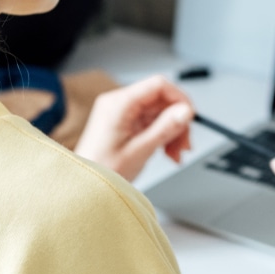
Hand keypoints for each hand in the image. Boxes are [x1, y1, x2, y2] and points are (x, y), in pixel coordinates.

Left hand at [74, 75, 193, 181]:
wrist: (84, 188)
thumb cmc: (101, 171)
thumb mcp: (139, 151)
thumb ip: (164, 129)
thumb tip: (185, 111)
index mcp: (118, 104)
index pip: (158, 85)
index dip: (179, 99)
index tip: (190, 117)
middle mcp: (119, 103)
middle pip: (161, 100)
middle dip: (177, 121)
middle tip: (185, 144)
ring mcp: (122, 113)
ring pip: (159, 112)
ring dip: (172, 131)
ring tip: (175, 154)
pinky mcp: (125, 123)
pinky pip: (152, 122)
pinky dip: (163, 135)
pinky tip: (167, 152)